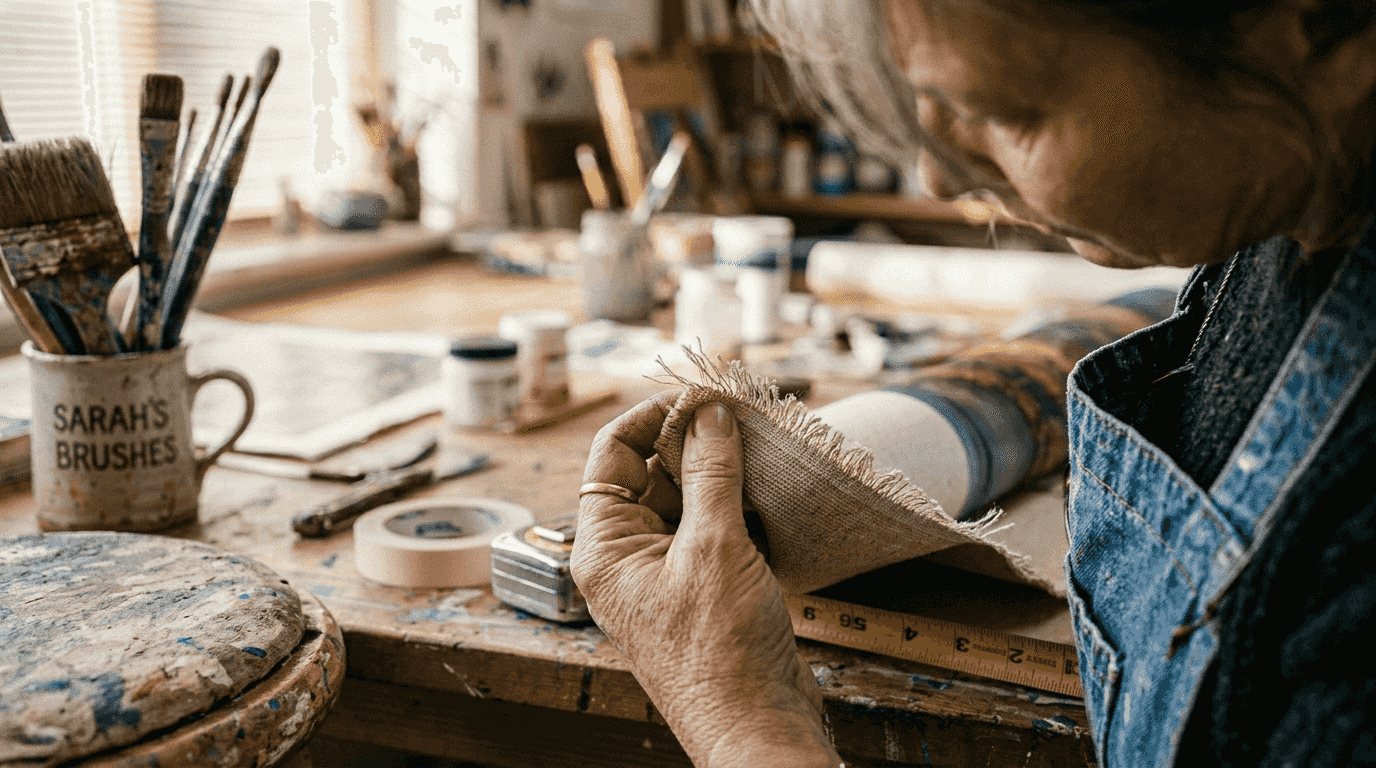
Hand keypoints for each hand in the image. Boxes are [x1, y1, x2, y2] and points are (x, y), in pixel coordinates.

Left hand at [573, 393, 840, 767]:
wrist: (757, 724)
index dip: (653, 415)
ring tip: (762, 440)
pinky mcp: (706, 585)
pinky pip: (716, 526)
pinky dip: (741, 503)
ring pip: (690, 497)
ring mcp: (668, 571)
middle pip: (653, 470)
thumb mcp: (713, 548)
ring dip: (723, 469)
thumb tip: (709, 414)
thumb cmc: (720, 653)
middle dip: (695, 439)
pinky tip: (771, 486)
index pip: (613, 454)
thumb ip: (710, 474)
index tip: (700, 392)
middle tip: (741, 410)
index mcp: (605, 547)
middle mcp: (629, 555)